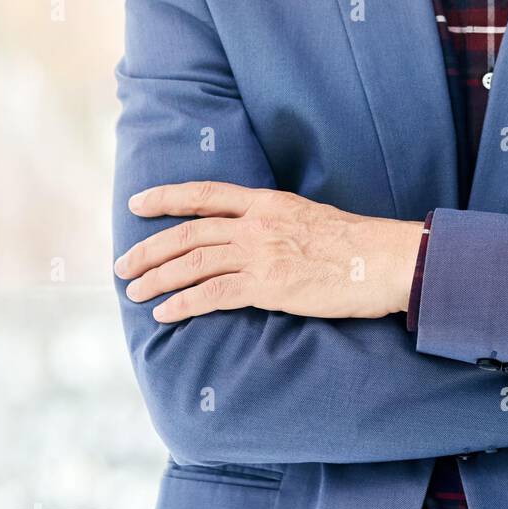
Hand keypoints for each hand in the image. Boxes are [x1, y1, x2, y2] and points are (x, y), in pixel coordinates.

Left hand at [114, 181, 424, 322]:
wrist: (384, 258)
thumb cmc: (357, 244)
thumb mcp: (311, 218)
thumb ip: (278, 224)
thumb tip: (259, 237)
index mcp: (268, 203)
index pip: (206, 195)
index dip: (168, 198)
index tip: (138, 203)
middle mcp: (257, 224)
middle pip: (188, 233)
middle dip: (149, 249)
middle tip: (123, 266)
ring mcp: (260, 254)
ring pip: (192, 263)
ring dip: (157, 279)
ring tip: (134, 293)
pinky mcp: (267, 286)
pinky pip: (212, 295)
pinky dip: (183, 304)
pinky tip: (165, 313)